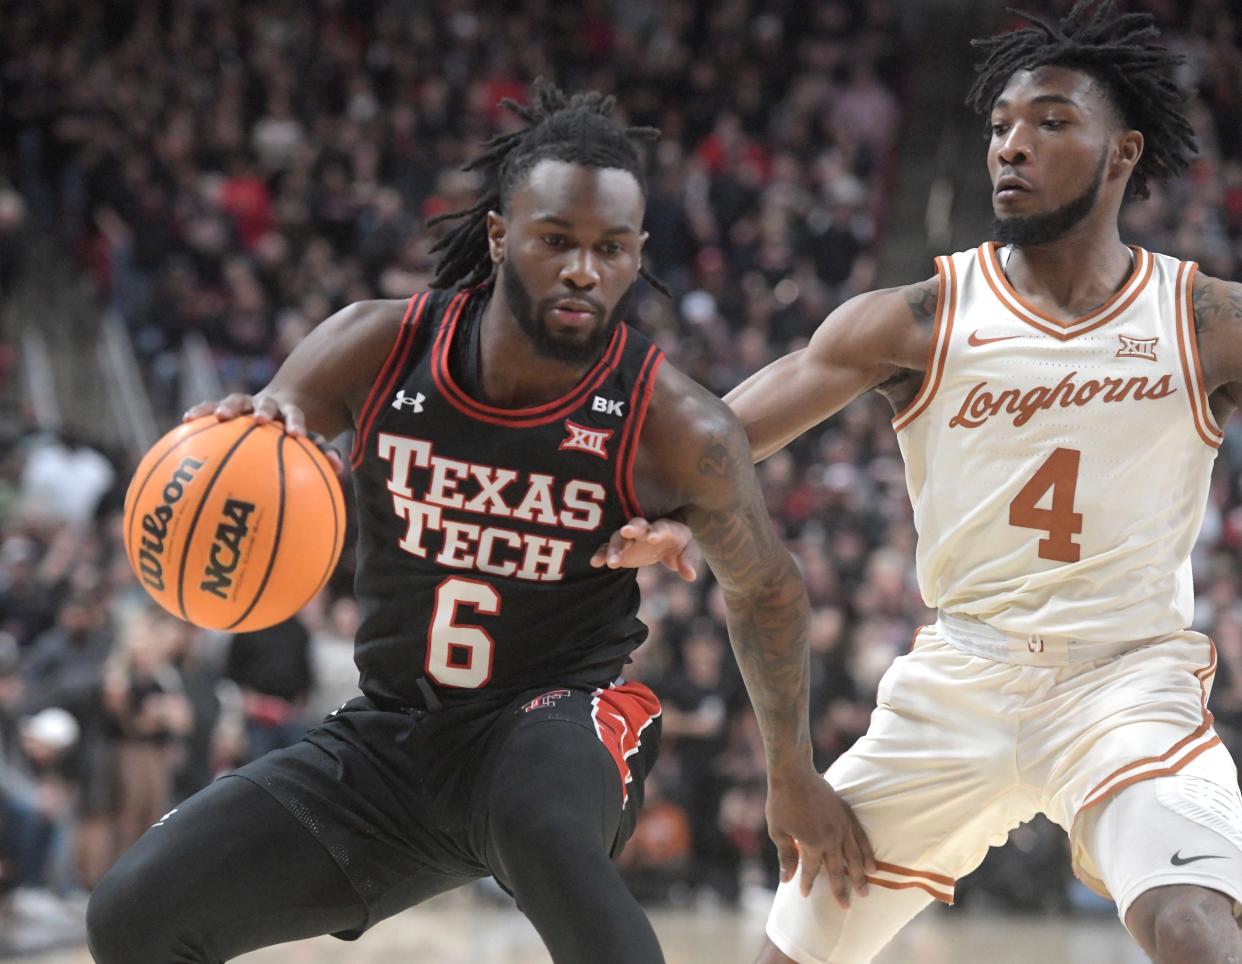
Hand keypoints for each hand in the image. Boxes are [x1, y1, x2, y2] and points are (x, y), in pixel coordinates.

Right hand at [184, 394, 342, 472]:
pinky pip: (211, 407)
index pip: (295, 416)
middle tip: (259, 420)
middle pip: (266, 404)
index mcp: (289, 413)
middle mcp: (268, 405)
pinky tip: (185, 420)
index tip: (297, 435)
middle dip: (263, 410)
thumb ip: (322, 454)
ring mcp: (246, 404)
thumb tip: (340, 469)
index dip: (297, 424)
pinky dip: (201, 411)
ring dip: (228, 406)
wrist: (276, 408)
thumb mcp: (308, 442)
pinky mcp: (226, 407)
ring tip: (219, 416)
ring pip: (237, 400)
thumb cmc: (292, 434)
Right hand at [589, 517, 696, 580]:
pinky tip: (595, 563)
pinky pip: (606, 548)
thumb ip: (687, 561)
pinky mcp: (618, 547)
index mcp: (664, 528)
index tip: (653, 538)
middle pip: (637, 525)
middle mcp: (644, 529)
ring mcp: (629, 537)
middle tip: (626, 531)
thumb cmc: (676, 544)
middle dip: (632, 528)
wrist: (663, 538)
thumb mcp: (685, 551)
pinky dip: (601, 554)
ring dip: (615, 547)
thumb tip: (691, 575)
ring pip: (619, 538)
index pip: (661, 527)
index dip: (657, 531)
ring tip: (613, 563)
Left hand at [767, 767, 875, 906]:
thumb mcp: (778, 831)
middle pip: (837, 870)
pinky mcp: (847, 814)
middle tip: (845, 907)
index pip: (811, 870)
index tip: (804, 894)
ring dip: (859, 877)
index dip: (807, 883)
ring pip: (854, 857)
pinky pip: (861, 838)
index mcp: (812, 843)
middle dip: (840, 890)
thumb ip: (786, 856)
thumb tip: (787, 879)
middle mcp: (830, 838)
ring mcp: (842, 826)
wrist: (794, 773)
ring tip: (864, 893)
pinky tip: (872, 866)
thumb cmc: (781, 802)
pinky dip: (867, 853)